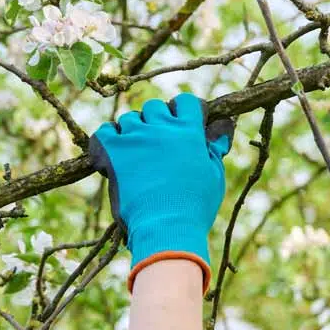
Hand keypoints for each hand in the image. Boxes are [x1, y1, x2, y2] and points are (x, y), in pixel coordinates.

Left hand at [88, 93, 233, 292]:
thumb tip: (224, 126)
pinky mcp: (114, 151)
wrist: (166, 227)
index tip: (182, 123)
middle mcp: (162, 128)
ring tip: (139, 151)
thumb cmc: (196, 206)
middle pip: (155, 106)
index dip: (183, 111)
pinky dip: (109, 138)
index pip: (185, 102)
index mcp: (189, 132)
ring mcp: (136, 137)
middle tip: (159, 142)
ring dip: (134, 130)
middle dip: (157, 119)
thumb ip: (215, 147)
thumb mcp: (214, 175)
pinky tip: (117, 151)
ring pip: (130, 118)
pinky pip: (105, 131)